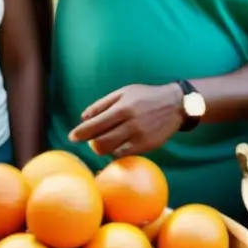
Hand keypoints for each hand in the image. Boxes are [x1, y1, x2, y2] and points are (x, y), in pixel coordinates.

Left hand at [68, 84, 183, 156]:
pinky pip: (123, 154)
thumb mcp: (124, 92)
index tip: (72, 137)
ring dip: (102, 148)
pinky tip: (118, 143)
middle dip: (91, 142)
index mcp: (122, 108)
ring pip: (110, 151)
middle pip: (99, 143)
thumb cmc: (146, 96)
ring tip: (105, 140)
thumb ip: (102, 104)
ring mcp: (139, 137)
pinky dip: (116, 151)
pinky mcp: (146, 147)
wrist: (176, 104)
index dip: (79, 133)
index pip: (94, 126)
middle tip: (91, 138)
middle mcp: (130, 124)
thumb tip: (83, 118)